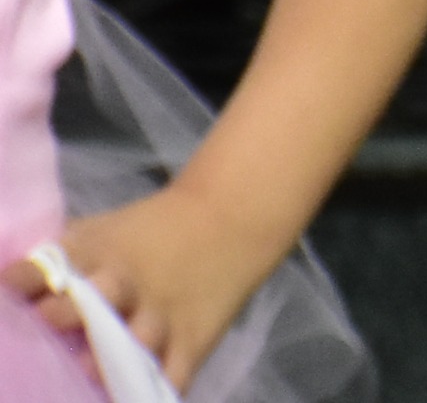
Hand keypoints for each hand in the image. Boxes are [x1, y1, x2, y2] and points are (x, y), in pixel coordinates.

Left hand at [9, 183, 293, 387]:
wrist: (229, 217)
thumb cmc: (148, 233)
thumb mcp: (99, 233)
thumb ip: (55, 260)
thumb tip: (9, 283)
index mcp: (94, 255)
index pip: (46, 268)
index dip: (25, 280)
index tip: (11, 287)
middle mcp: (123, 286)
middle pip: (91, 301)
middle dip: (68, 313)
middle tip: (51, 318)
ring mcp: (159, 316)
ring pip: (135, 342)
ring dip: (111, 358)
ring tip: (90, 369)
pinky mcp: (192, 339)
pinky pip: (173, 375)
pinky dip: (155, 391)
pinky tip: (133, 395)